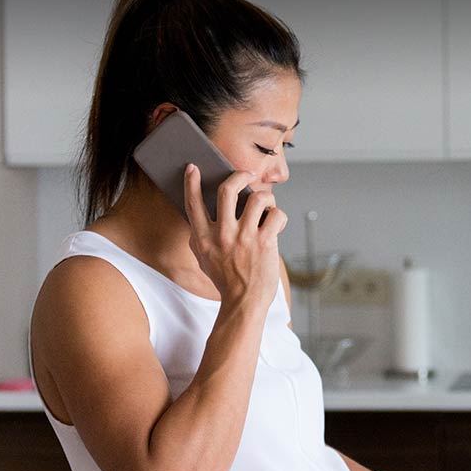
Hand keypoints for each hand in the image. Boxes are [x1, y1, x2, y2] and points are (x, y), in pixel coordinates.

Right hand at [183, 163, 286, 312]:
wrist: (243, 302)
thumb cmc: (225, 281)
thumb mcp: (203, 259)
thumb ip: (200, 237)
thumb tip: (198, 214)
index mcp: (203, 238)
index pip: (193, 203)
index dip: (191, 182)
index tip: (193, 168)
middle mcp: (222, 234)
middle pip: (227, 190)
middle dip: (239, 176)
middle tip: (247, 174)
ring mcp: (244, 238)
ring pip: (258, 198)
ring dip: (266, 197)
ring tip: (267, 205)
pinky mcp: (265, 243)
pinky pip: (277, 215)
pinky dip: (279, 215)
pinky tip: (276, 224)